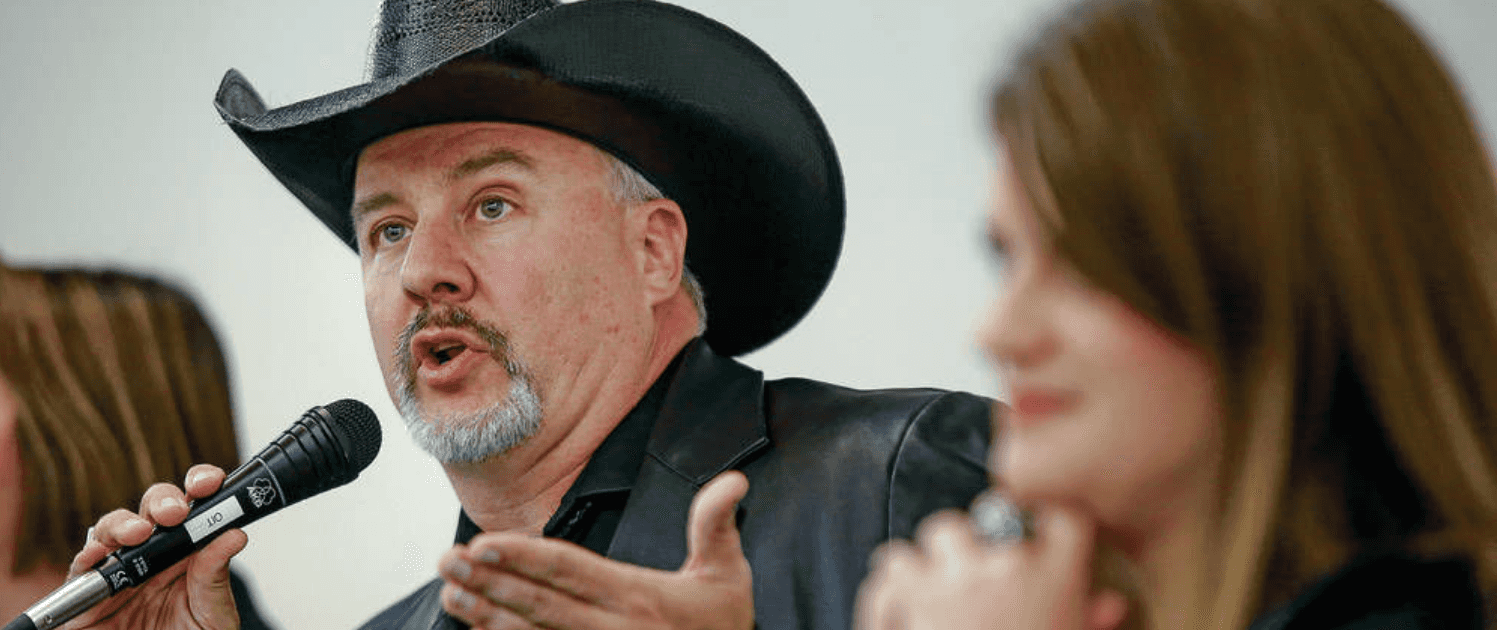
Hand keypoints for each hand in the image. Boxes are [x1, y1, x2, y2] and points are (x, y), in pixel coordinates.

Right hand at [59, 464, 243, 629]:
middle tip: (176, 512)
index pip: (198, 506)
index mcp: (192, 552)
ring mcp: (122, 567)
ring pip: (118, 526)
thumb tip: (234, 536)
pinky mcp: (90, 589)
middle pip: (156, 507)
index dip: (202, 485)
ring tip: (140, 533)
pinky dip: (92, 552)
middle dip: (164, 499)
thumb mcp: (212, 616)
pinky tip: (102, 553)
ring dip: (127, 522)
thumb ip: (217, 579)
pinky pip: (85, 562)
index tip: (211, 482)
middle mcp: (157, 553)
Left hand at [439, 471, 752, 629]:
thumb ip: (715, 526)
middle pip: (537, 603)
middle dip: (488, 581)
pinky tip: (478, 628)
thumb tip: (732, 482)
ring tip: (450, 592)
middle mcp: (610, 629)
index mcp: (638, 598)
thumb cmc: (722, 629)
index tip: (485, 543)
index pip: (570, 570)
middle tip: (448, 560)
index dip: (524, 557)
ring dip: (484, 614)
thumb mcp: (728, 577)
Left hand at [855, 504, 1126, 629]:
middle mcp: (1010, 563)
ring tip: (926, 590)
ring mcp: (961, 574)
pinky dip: (888, 590)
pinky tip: (897, 615)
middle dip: (974, 542)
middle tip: (969, 573)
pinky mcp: (916, 593)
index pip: (1062, 517)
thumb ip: (1088, 619)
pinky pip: (892, 566)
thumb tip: (1111, 605)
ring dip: (928, 561)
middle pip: (985, 517)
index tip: (1032, 532)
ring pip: (931, 536)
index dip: (1044, 520)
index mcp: (1058, 574)